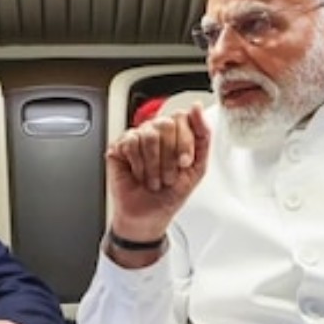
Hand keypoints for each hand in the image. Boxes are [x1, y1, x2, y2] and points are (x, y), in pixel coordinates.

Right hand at [105, 106, 210, 241]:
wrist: (148, 216)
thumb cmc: (170, 194)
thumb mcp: (197, 168)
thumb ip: (203, 136)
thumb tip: (196, 107)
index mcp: (177, 133)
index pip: (183, 117)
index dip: (185, 141)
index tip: (185, 163)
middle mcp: (157, 131)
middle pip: (166, 124)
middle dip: (169, 157)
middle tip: (168, 176)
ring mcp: (137, 136)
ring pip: (149, 135)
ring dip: (154, 165)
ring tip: (154, 179)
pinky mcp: (120, 145)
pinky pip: (131, 143)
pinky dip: (138, 165)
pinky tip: (139, 175)